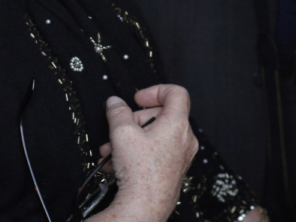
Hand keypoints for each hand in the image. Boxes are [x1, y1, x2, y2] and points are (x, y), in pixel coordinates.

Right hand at [90, 85, 198, 221]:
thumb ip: (117, 113)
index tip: (139, 98)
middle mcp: (184, 139)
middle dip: (135, 120)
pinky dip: (137, 153)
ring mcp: (181, 156)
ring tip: (111, 150)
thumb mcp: (122, 134)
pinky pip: (156, 153)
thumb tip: (115, 103)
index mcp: (178, 124)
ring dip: (130, 139)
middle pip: (162, 116)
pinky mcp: (173, 170)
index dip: (156, 90)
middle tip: (119, 128)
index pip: (176, 93)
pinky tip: (116, 164)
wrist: (144, 206)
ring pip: (155, 137)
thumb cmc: (140, 173)